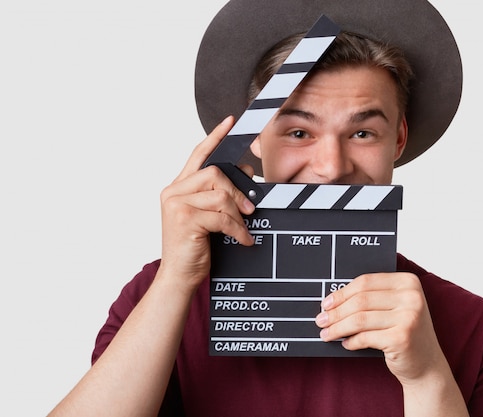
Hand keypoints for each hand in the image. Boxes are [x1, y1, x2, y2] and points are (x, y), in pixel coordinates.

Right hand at [158, 116, 255, 290]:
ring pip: (221, 195)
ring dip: (237, 214)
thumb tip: (246, 172)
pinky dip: (237, 229)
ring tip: (242, 229)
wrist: (179, 276)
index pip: (198, 155)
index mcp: (178, 188)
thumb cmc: (194, 246)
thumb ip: (221, 194)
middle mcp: (173, 192)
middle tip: (249, 208)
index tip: (230, 123)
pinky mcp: (184, 219)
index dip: (215, 137)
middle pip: (215, 173)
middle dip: (237, 191)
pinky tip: (242, 239)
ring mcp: (176, 205)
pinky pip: (222, 217)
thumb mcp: (210, 216)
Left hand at [315, 272, 446, 384]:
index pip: (366, 282)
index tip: (326, 303)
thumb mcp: (394, 308)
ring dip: (338, 328)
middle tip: (321, 320)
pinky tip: (346, 344)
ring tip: (327, 334)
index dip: (342, 293)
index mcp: (408, 281)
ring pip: (359, 319)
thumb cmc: (404, 333)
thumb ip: (372, 298)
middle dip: (336, 312)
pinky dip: (352, 341)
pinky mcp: (402, 338)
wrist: (427, 365)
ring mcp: (409, 317)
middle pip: (360, 300)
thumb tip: (333, 299)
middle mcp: (412, 297)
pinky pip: (365, 337)